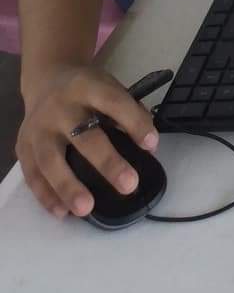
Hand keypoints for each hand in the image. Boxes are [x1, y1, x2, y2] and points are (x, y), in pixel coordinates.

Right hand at [17, 65, 158, 217]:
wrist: (46, 80)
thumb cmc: (87, 90)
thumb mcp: (108, 87)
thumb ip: (127, 111)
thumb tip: (148, 147)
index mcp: (87, 86)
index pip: (113, 102)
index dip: (134, 122)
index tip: (152, 145)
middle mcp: (60, 107)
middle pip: (84, 136)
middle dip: (107, 162)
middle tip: (129, 185)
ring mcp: (38, 128)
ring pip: (51, 160)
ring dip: (69, 187)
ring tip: (87, 208)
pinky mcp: (22, 147)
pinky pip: (32, 175)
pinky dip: (46, 196)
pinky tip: (62, 212)